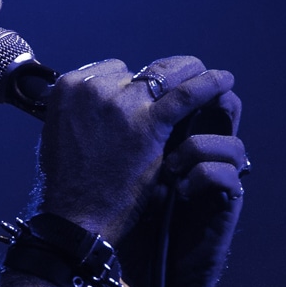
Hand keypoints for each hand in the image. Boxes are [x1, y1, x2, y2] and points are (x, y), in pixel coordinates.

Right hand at [37, 55, 235, 243]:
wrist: (75, 216)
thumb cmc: (68, 183)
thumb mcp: (61, 132)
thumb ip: (83, 111)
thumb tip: (109, 104)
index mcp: (68, 87)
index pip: (113, 70)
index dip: (131, 86)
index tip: (143, 100)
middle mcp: (93, 88)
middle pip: (139, 71)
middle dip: (161, 79)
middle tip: (178, 88)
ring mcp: (121, 103)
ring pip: (166, 74)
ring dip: (188, 75)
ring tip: (207, 78)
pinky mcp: (149, 123)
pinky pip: (186, 94)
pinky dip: (209, 84)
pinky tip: (224, 81)